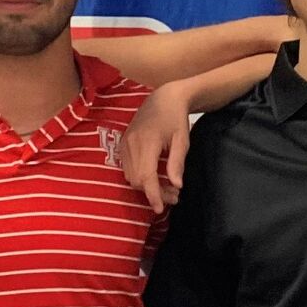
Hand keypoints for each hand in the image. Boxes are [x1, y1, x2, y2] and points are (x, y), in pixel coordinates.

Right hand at [123, 80, 194, 211]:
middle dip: (154, 192)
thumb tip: (177, 186)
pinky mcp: (123, 144)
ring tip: (168, 188)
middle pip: (137, 179)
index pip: (146, 176)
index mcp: (147, 142)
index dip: (153, 194)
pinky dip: (140, 177)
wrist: (164, 98)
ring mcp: (125, 143)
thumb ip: (177, 163)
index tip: (159, 209)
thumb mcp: (182, 140)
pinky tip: (155, 177)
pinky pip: (127, 168)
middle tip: (174, 196)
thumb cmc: (176, 118)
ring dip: (146, 186)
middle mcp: (132, 144)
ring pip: (130, 176)